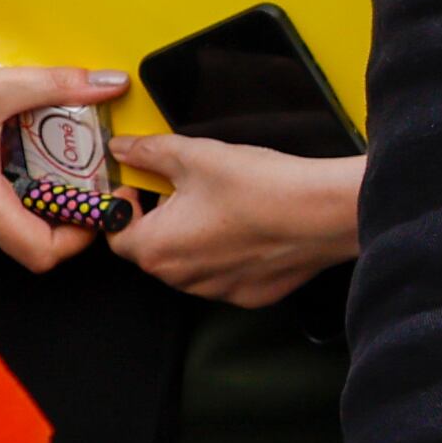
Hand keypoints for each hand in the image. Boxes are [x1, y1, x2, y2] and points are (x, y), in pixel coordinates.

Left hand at [106, 136, 363, 307]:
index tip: (140, 185)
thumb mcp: (196, 156)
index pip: (116, 232)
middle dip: (162, 219)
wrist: (325, 213)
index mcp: (156, 248)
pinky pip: (227, 274)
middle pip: (155, 249)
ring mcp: (218, 291)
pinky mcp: (251, 294)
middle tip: (187, 188)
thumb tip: (124, 148)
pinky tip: (252, 228)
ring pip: (191, 263)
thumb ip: (149, 151)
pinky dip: (231, 255)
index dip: (123, 205)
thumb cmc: (262, 188)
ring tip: (225, 206)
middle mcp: (182, 278)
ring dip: (196, 239)